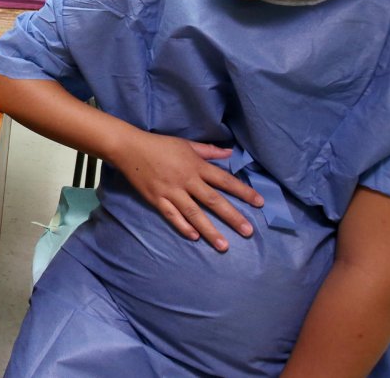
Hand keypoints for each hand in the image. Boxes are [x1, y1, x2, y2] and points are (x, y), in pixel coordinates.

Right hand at [116, 132, 263, 251]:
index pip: (224, 180)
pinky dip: (183, 226)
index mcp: (196, 166)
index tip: (259, 202)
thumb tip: (230, 153)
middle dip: (232, 217)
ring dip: (210, 230)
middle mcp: (186, 180)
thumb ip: (209, 151)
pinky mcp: (156, 199)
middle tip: (248, 232)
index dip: (243, 191)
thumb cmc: (160, 145)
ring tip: (224, 245)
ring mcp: (171, 192)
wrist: (130, 148)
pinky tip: (194, 237)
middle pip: (213, 201)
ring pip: (194, 213)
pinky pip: (172, 216)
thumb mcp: (186, 144)